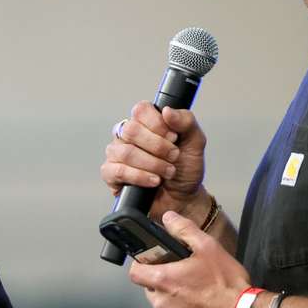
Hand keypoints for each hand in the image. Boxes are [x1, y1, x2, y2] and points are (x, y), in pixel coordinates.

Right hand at [101, 102, 211, 223]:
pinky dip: (139, 177)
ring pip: (125, 152)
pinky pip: (117, 171)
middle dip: (158, 147)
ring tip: (167, 172)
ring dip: (152, 164)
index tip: (174, 137)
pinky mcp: (111, 174)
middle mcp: (127, 135)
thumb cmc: (186, 169)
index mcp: (145, 122)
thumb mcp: (195, 142)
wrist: (184, 198)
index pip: (141, 110)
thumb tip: (167, 110)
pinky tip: (153, 181)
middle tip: (173, 156)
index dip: (158, 124)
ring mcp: (117, 154)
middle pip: (131, 130)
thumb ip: (186, 122)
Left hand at [128, 210, 250, 307]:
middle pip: (150, 290)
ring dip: (174, 299)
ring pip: (164, 306)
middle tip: (183, 274)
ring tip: (196, 292)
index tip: (152, 262)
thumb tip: (168, 218)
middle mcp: (162, 304)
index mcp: (163, 281)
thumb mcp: (207, 247)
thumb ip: (184, 230)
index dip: (141, 264)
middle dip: (162, 281)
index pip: (134, 272)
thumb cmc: (226, 283)